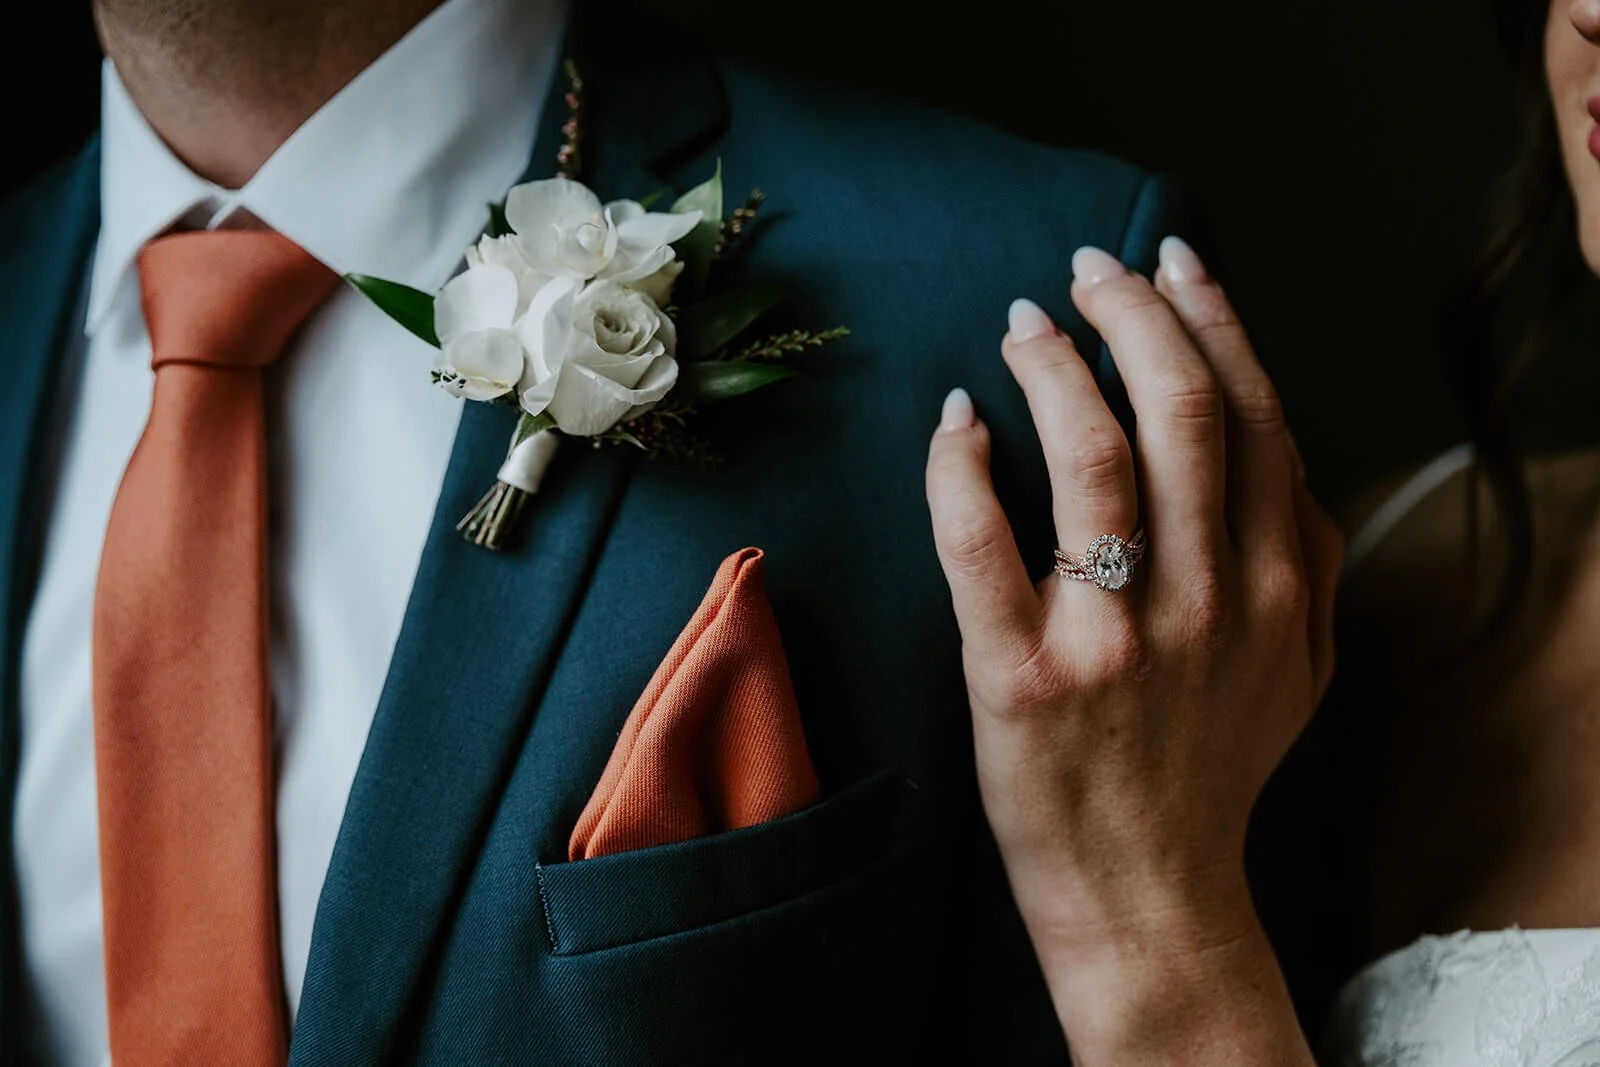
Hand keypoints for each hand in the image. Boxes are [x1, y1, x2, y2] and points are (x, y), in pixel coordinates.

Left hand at [924, 238, 1339, 1063]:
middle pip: (1177, 407)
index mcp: (1278, 584)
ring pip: (1084, 450)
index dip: (1209, 317)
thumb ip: (1311, 561)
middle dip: (1130, 310)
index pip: (1253, 411)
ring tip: (1024, 323)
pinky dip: (961, 461)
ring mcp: (1110, 636)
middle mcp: (1205, 599)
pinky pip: (979, 537)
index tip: (1170, 263)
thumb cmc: (1208, 771)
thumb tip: (1286, 458)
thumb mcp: (1300, 669)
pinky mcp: (1019, 673)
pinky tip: (958, 418)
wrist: (1147, 891)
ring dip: (1049, 363)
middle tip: (1087, 269)